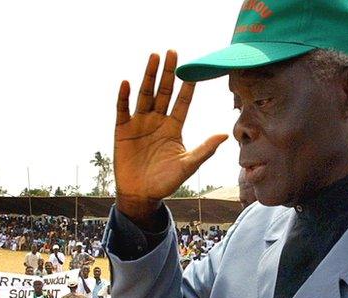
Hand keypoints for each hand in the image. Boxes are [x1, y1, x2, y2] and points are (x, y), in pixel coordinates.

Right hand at [114, 50, 227, 219]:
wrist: (141, 195)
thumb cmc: (166, 182)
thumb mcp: (188, 165)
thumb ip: (205, 149)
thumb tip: (224, 135)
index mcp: (174, 127)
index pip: (182, 102)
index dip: (187, 86)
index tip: (194, 70)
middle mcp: (157, 121)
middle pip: (164, 92)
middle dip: (168, 73)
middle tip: (173, 52)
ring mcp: (140, 123)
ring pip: (145, 95)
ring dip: (149, 76)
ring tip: (154, 57)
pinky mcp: (123, 130)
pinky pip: (123, 109)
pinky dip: (124, 96)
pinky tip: (127, 83)